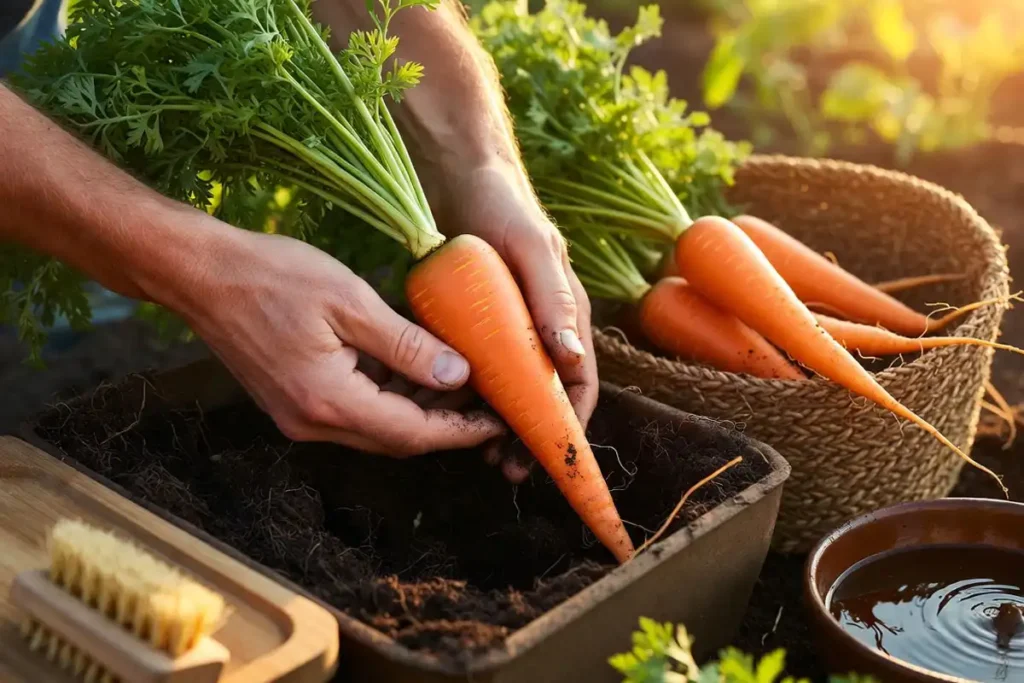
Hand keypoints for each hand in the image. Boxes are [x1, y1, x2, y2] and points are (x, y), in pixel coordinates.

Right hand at [178, 223, 505, 456]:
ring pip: (376, 427)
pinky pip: (353, 410)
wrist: (199, 274)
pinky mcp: (292, 402)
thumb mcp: (350, 302)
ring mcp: (299, 416)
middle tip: (487, 395)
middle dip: (445, 422)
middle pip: (397, 438)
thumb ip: (407, 346)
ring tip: (459, 377)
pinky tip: (411, 365)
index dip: (462, 430)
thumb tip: (458, 376)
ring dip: (417, 409)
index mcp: (329, 402)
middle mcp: (314, 423)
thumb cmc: (272, 277)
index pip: (413, 433)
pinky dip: (387, 395)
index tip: (500, 419)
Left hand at [427, 160, 598, 482]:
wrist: (458, 175)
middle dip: (528, 432)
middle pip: (544, 394)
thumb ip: (552, 300)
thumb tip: (572, 359)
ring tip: (472, 448)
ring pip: (508, 387)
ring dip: (494, 420)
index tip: (547, 457)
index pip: (579, 382)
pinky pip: (475, 366)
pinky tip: (440, 409)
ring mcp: (508, 325)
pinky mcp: (477, 321)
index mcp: (566, 314)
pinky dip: (464, 392)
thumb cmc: (503, 207)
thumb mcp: (531, 250)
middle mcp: (542, 326)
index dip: (568, 423)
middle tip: (503, 465)